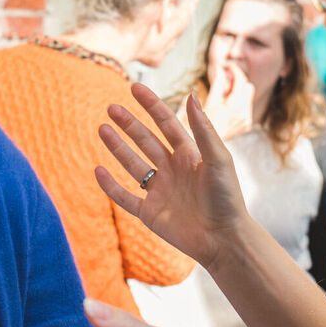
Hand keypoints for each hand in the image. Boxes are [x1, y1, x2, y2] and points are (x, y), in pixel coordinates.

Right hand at [100, 82, 253, 269]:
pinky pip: (125, 197)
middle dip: (129, 124)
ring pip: (133, 165)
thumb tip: (191, 94)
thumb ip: (203, 129)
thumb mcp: (218, 159)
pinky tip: (98, 170)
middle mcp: (173, 170)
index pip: (166, 124)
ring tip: (102, 129)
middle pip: (146, 141)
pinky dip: (110, 186)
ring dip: (117, 147)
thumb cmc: (227, 199)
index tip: (135, 87)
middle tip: (112, 107)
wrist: (224, 239)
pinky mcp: (150, 214)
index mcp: (190, 155)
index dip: (151, 105)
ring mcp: (160, 192)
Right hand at [198, 65, 253, 140]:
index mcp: (234, 109)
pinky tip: (224, 107)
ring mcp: (245, 122)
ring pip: (247, 97)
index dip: (234, 70)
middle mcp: (244, 116)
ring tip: (222, 95)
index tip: (226, 65)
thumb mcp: (208, 102)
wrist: (202, 153)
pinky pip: (245, 107)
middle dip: (237, 81)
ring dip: (236, 92)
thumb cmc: (199, 128)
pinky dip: (236, 102)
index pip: (241, 81)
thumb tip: (222, 69)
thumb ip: (218, 85)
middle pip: (248, 87)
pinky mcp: (245, 126)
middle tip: (223, 79)